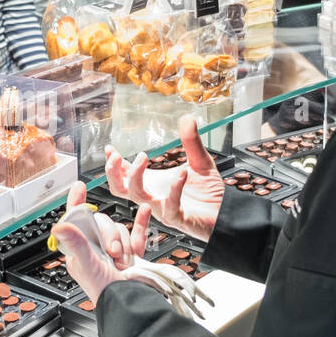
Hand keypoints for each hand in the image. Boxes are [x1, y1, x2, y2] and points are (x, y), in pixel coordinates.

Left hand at [52, 181, 153, 302]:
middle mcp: (96, 249)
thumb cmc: (105, 292)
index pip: (75, 221)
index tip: (79, 187)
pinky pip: (137, 231)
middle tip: (113, 254)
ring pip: (120, 229)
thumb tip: (59, 225)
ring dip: (125, 243)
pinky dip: (141, 221)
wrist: (130, 303)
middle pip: (102, 223)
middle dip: (111, 237)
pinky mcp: (132, 253)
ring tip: (123, 262)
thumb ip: (75, 243)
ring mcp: (115, 251)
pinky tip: (144, 211)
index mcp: (80, 251)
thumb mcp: (86, 265)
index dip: (77, 203)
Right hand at [104, 114, 224, 242]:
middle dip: (113, 172)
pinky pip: (169, 205)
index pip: (124, 174)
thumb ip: (191, 142)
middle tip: (117, 156)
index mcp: (153, 183)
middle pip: (119, 189)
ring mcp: (162, 209)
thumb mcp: (199, 161)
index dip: (113, 163)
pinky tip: (182, 173)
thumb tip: (188, 118)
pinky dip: (174, 188)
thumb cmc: (209, 193)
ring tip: (143, 156)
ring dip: (136, 175)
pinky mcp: (177, 218)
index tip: (110, 149)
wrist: (226, 213)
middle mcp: (153, 196)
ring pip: (138, 196)